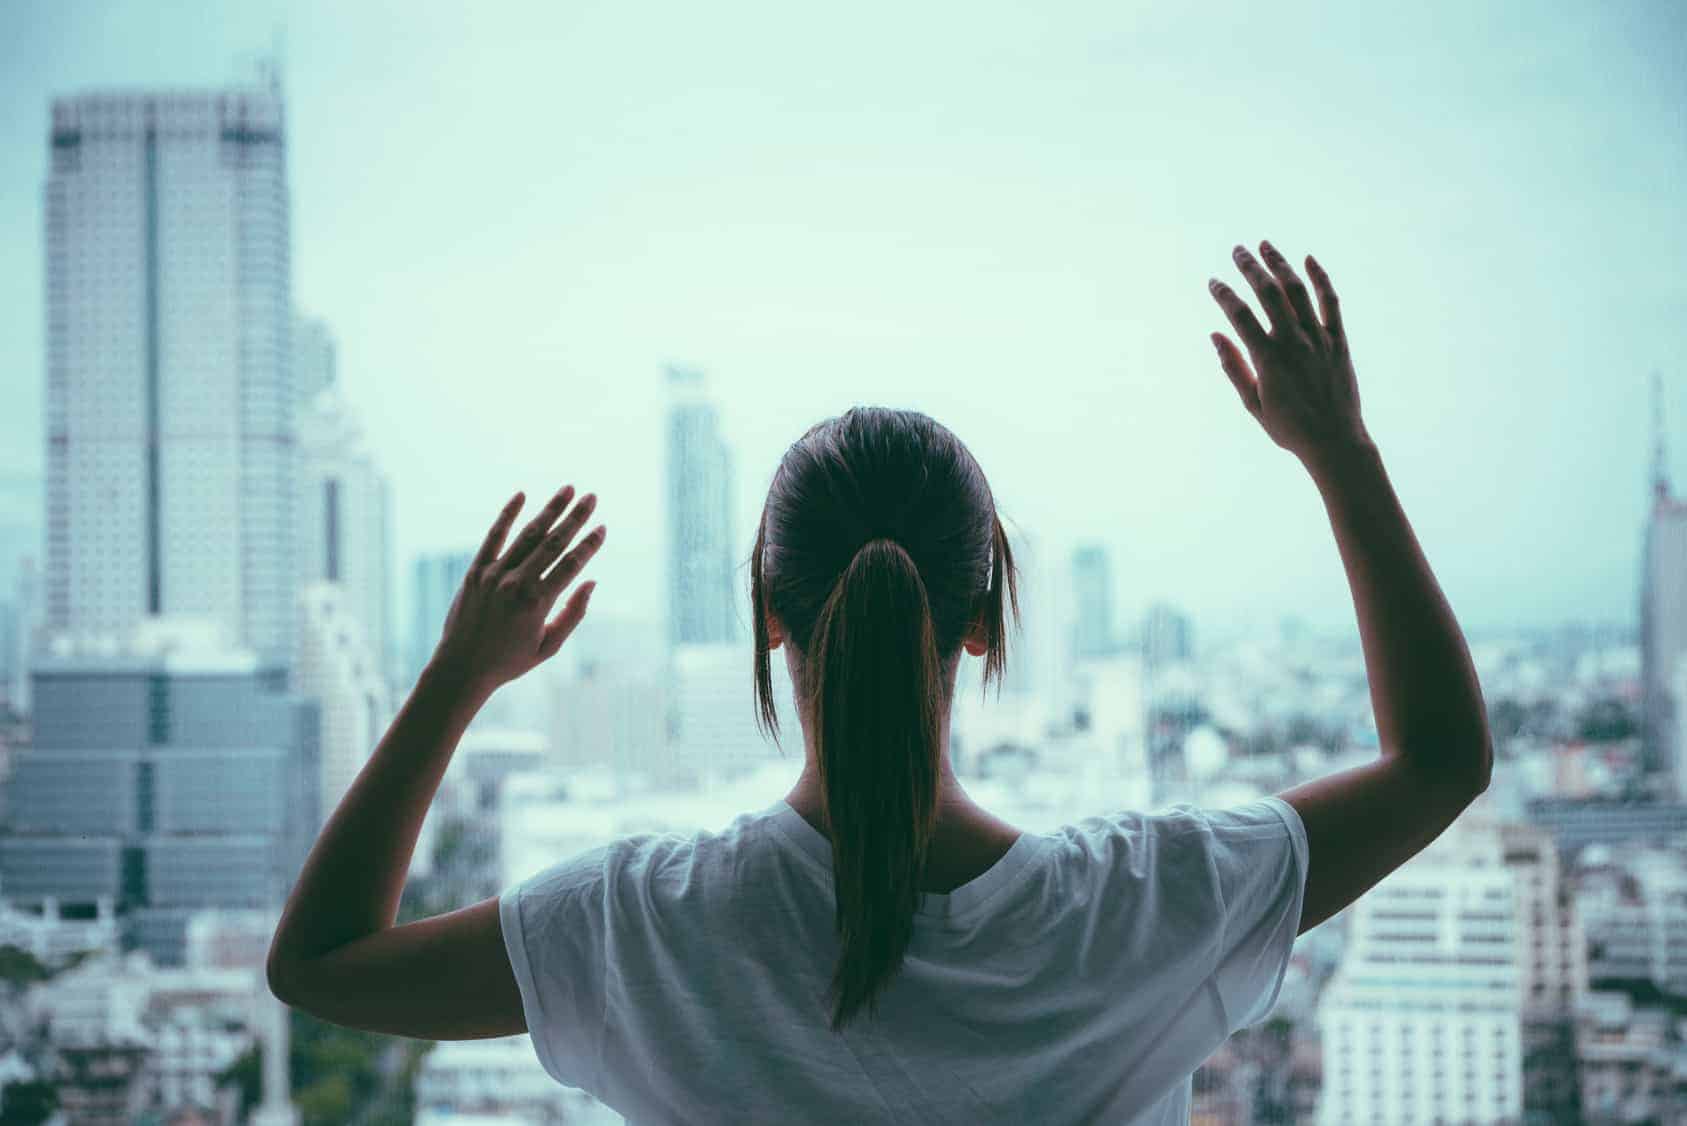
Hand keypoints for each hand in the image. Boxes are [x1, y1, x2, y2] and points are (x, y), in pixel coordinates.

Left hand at [429, 486, 605, 696]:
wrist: (462, 667)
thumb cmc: (510, 660)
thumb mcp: (549, 646)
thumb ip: (573, 614)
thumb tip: (591, 582)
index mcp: (537, 603)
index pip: (571, 565)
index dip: (590, 544)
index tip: (602, 528)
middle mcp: (516, 583)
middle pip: (553, 543)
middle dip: (575, 517)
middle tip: (592, 497)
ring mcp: (494, 574)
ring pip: (527, 535)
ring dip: (549, 510)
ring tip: (567, 490)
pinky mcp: (475, 571)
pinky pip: (493, 537)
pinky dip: (507, 515)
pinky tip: (521, 495)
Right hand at [1207, 241, 1368, 463]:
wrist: (1334, 441)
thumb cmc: (1289, 428)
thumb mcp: (1253, 404)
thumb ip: (1233, 367)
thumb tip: (1215, 336)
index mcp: (1268, 360)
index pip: (1240, 316)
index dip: (1224, 295)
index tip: (1213, 282)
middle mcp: (1294, 343)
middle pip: (1269, 293)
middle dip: (1250, 268)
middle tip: (1237, 251)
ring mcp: (1319, 339)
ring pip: (1298, 291)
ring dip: (1280, 264)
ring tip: (1266, 245)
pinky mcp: (1338, 341)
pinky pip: (1331, 302)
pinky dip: (1321, 278)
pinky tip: (1309, 259)